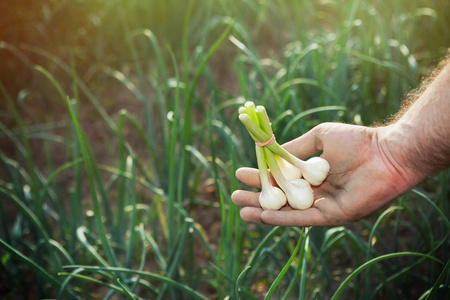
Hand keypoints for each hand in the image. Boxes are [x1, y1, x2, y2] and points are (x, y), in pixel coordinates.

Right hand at [232, 122, 418, 226]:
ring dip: (264, 212)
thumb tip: (272, 153)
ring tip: (241, 211)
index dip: (261, 178)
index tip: (240, 174)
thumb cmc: (356, 141)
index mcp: (313, 174)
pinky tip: (263, 215)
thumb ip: (296, 148)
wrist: (386, 153)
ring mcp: (324, 205)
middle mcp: (317, 192)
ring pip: (288, 212)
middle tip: (235, 196)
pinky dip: (283, 218)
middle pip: (281, 198)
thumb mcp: (319, 138)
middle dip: (257, 198)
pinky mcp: (333, 216)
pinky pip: (303, 218)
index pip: (281, 179)